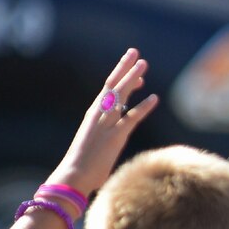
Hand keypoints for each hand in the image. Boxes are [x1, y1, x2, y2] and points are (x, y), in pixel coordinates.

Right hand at [49, 48, 159, 195]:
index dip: (121, 77)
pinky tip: (154, 98)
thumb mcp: (93, 142)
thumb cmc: (83, 163)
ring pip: (121, 95)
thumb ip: (104, 133)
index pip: (108, 90)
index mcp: (93, 115)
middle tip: (135, 52)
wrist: (74, 175)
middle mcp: (99, 114)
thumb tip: (113, 132)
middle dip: (124, 67)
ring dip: (132, 78)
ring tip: (144, 64)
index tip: (135, 71)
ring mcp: (107, 124)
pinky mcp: (115, 136)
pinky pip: (132, 118)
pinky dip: (143, 107)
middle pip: (113, 85)